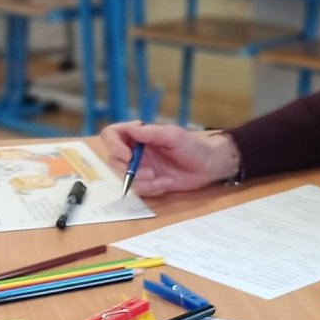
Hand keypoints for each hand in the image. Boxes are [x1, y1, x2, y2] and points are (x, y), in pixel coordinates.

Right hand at [99, 122, 238, 197]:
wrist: (208, 167)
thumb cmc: (193, 146)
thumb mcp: (173, 136)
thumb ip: (151, 133)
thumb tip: (131, 129)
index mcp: (138, 135)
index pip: (111, 135)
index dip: (113, 145)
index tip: (127, 155)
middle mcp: (135, 151)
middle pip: (113, 160)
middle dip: (130, 170)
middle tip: (151, 172)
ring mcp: (140, 168)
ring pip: (125, 178)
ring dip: (143, 182)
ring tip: (164, 180)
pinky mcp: (147, 182)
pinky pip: (139, 190)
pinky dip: (152, 189)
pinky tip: (167, 183)